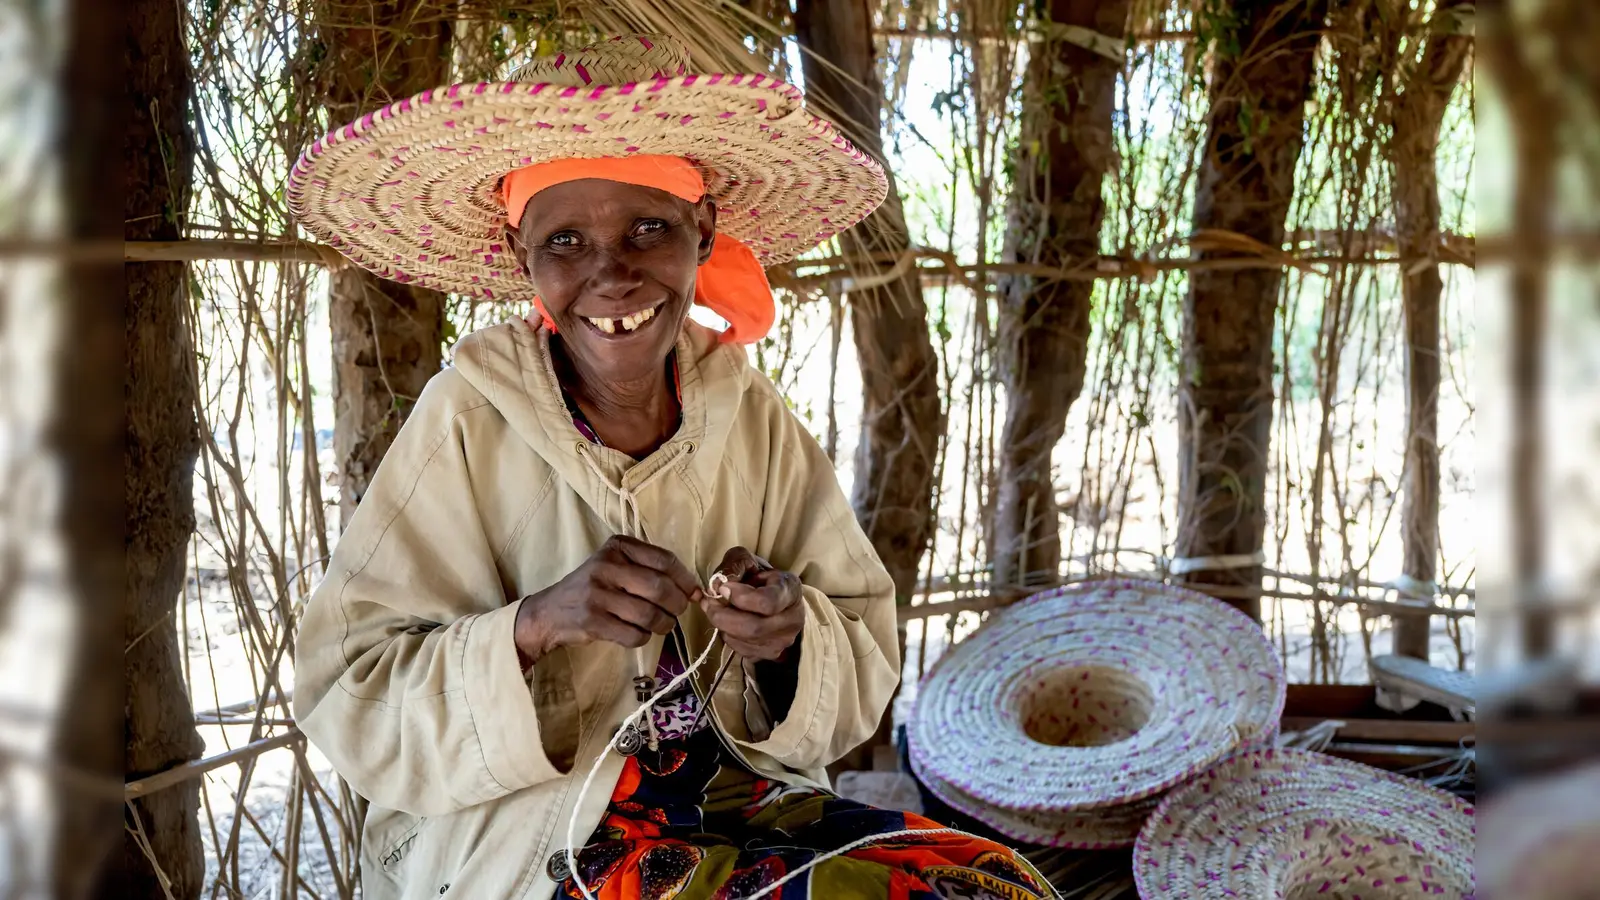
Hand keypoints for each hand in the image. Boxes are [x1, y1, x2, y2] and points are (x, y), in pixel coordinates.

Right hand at [514, 535, 702, 664]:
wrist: (550, 612)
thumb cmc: (593, 588)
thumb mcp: (615, 566)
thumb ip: (650, 570)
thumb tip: (695, 590)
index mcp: (617, 547)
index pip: (664, 560)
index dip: (685, 579)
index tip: (693, 592)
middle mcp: (606, 566)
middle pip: (660, 588)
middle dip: (677, 605)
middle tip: (676, 612)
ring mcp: (597, 594)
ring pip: (650, 614)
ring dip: (663, 625)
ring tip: (660, 625)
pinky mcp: (593, 622)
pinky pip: (634, 635)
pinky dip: (644, 638)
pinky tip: (639, 633)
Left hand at [700, 547, 803, 661]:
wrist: (774, 600)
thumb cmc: (760, 578)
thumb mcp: (748, 561)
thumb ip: (734, 566)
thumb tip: (718, 586)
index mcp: (791, 590)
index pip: (768, 602)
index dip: (741, 597)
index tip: (724, 588)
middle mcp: (793, 619)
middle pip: (754, 627)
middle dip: (723, 616)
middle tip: (710, 603)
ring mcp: (783, 640)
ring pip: (744, 640)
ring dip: (722, 626)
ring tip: (717, 610)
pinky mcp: (770, 654)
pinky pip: (741, 650)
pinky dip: (728, 636)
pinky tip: (728, 623)